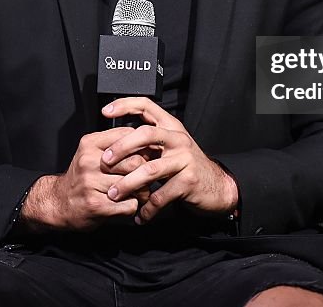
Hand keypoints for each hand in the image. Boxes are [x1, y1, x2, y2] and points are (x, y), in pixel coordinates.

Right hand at [20, 127, 148, 231]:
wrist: (59, 202)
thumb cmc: (82, 177)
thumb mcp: (92, 152)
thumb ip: (115, 145)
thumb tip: (147, 145)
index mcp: (90, 144)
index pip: (128, 136)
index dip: (143, 147)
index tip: (146, 155)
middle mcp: (89, 161)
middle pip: (135, 161)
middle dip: (145, 172)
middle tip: (146, 178)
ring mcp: (91, 184)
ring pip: (134, 184)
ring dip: (142, 191)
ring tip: (138, 192)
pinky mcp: (96, 205)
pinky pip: (129, 204)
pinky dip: (132, 206)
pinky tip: (125, 204)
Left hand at [100, 97, 238, 223]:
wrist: (216, 186)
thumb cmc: (185, 166)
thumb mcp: (169, 147)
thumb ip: (148, 142)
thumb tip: (113, 144)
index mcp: (171, 126)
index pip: (147, 106)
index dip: (125, 105)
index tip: (106, 111)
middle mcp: (178, 139)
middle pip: (146, 134)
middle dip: (122, 147)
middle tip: (105, 161)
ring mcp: (185, 159)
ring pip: (150, 169)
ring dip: (128, 184)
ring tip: (114, 194)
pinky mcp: (188, 181)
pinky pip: (161, 196)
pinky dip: (147, 209)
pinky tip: (139, 216)